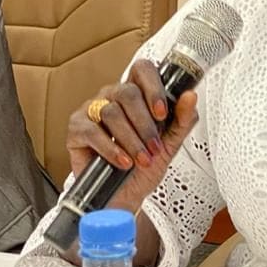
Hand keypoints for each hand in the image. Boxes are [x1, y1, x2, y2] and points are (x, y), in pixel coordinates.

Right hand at [66, 58, 198, 206]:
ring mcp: (92, 110)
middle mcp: (112, 96)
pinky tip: (123, 162)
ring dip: (132, 139)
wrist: (126, 196)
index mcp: (137, 93)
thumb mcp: (171, 144)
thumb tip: (191, 95)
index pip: (142, 70)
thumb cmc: (145, 166)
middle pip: (127, 92)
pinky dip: (112, 149)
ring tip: (142, 159)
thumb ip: (183, 119)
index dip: (153, 87)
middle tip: (155, 147)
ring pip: (111, 112)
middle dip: (145, 124)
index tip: (162, 113)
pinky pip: (92, 131)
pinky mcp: (76, 129)